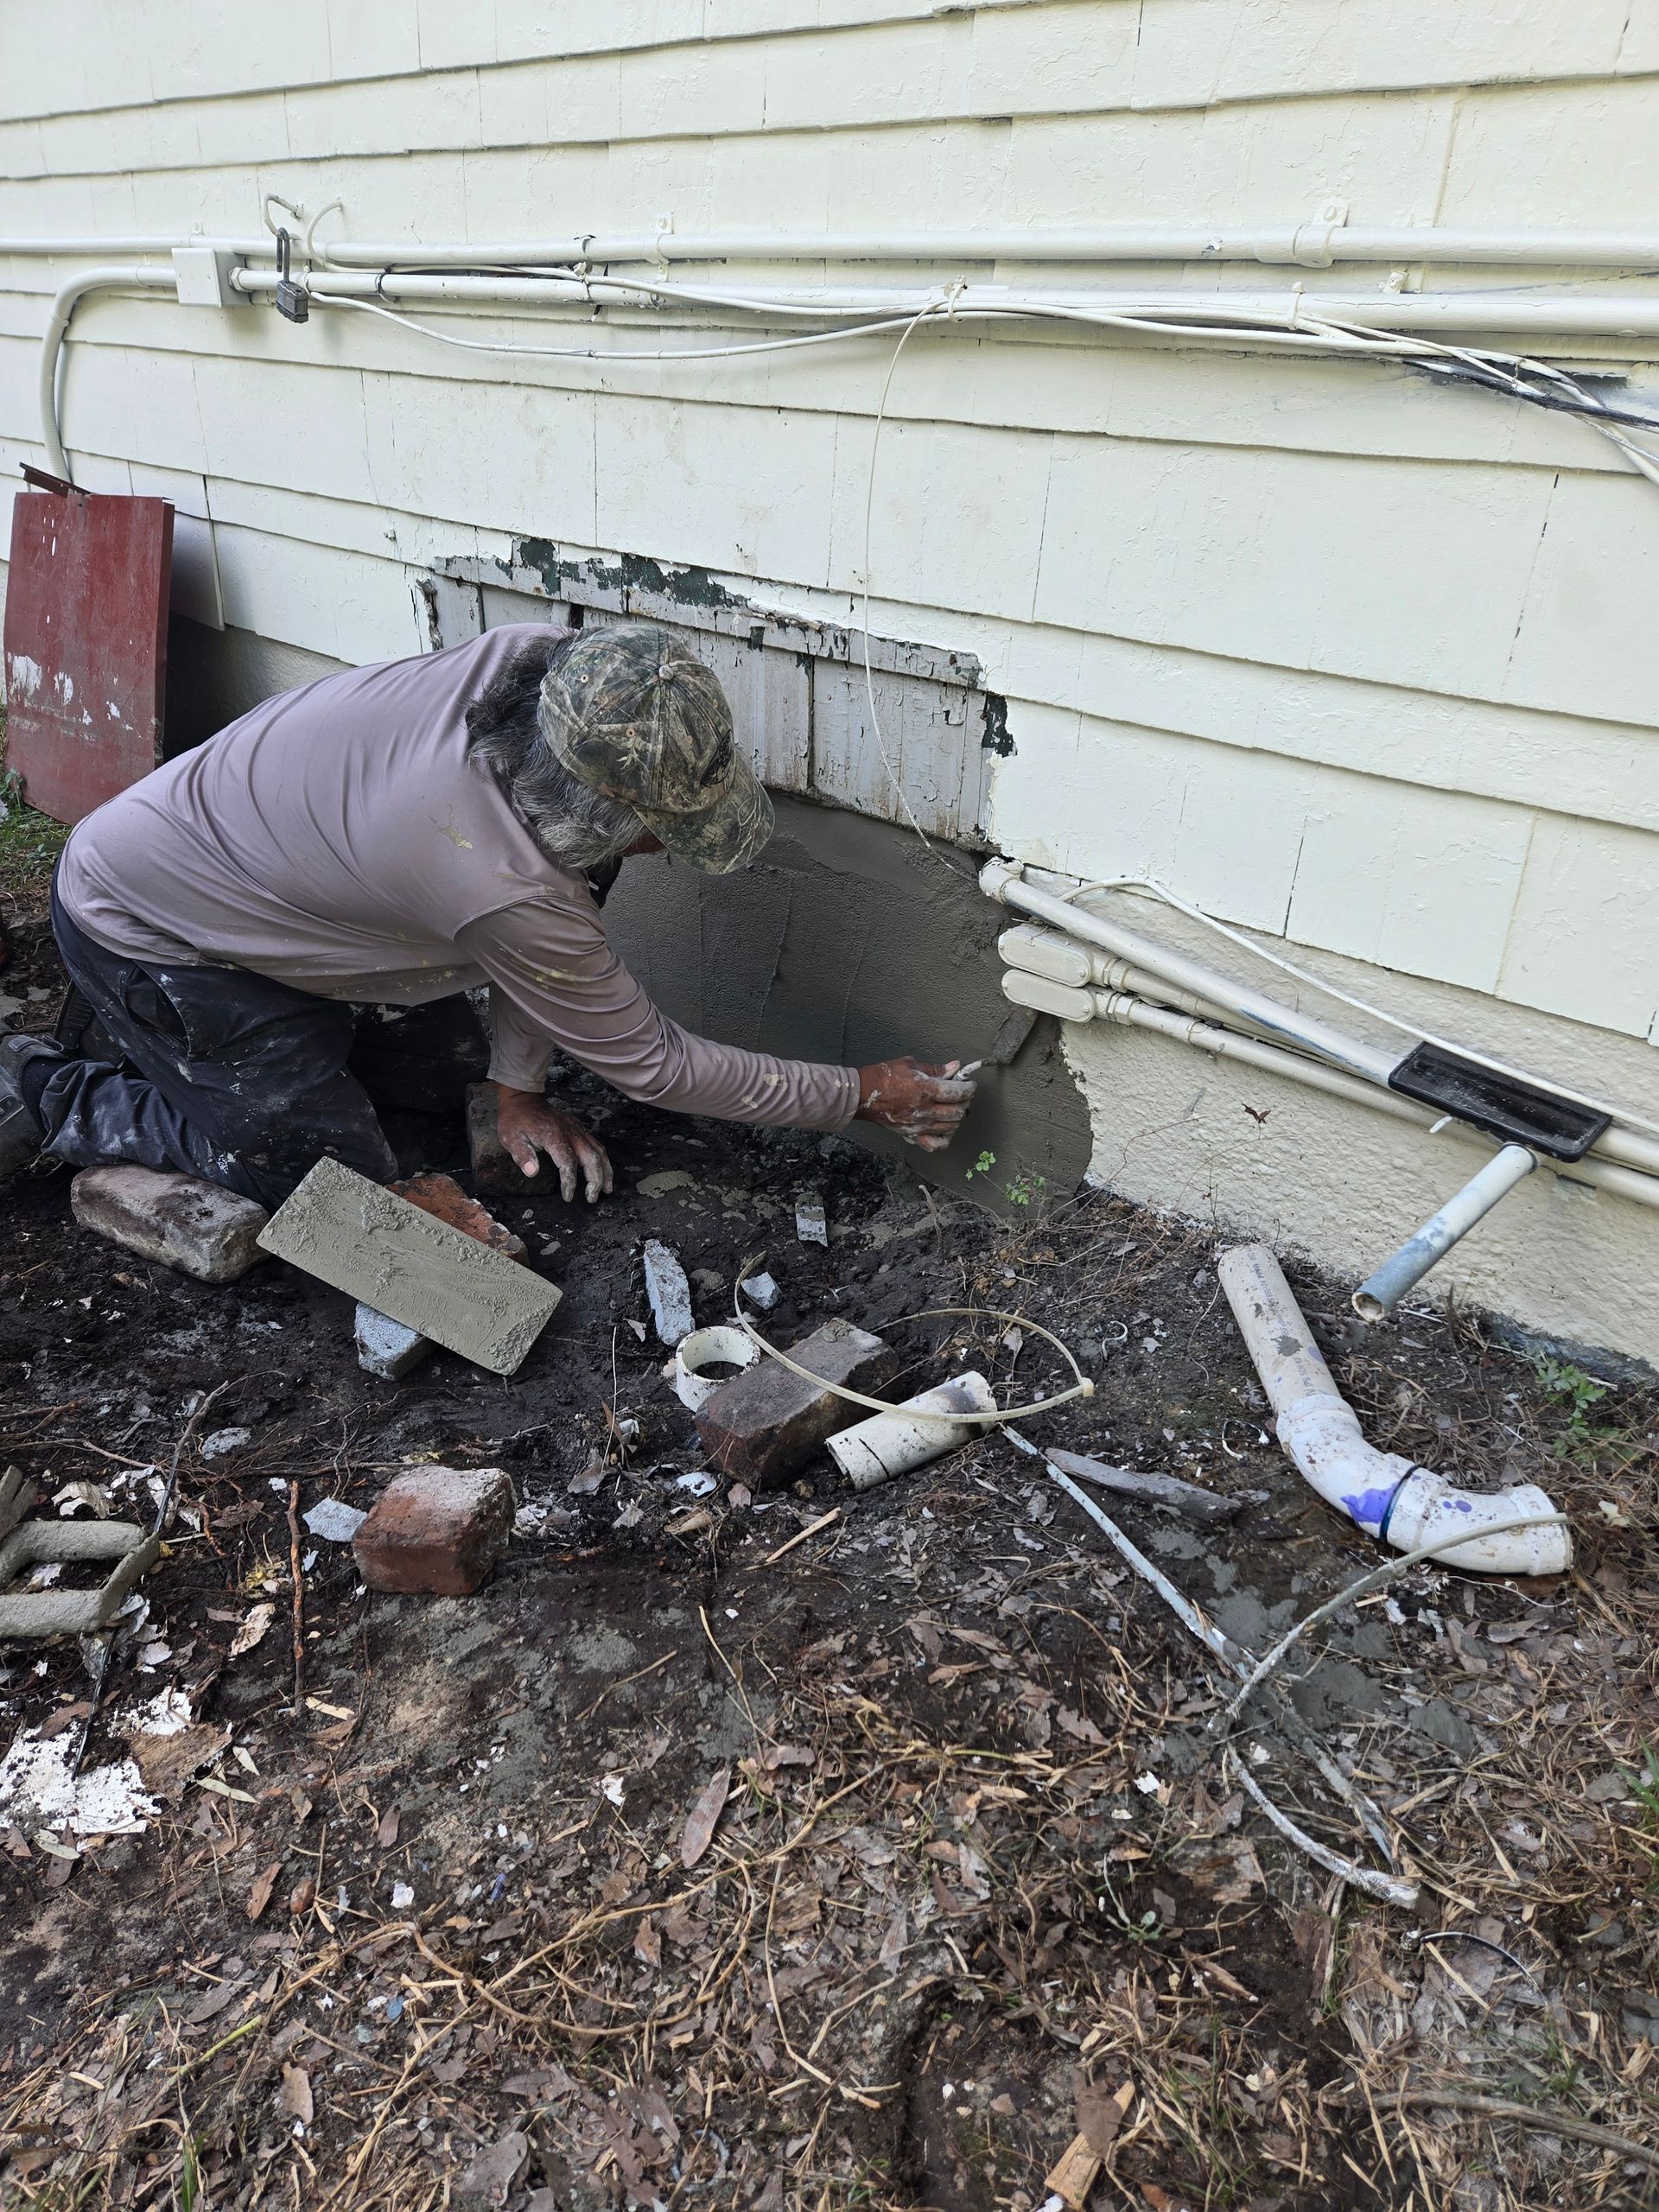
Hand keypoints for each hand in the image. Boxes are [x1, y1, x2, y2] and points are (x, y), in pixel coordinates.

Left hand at [495, 1086, 613, 1202]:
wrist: (524, 1099)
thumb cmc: (516, 1120)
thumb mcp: (511, 1138)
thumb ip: (522, 1155)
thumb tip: (532, 1172)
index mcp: (554, 1136)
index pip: (568, 1162)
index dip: (570, 1181)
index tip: (568, 1196)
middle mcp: (570, 1133)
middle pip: (591, 1158)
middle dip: (595, 1180)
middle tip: (591, 1198)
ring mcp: (577, 1129)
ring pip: (599, 1151)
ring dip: (605, 1171)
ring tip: (607, 1189)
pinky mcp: (579, 1128)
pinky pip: (597, 1145)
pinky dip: (603, 1160)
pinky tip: (603, 1171)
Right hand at [854, 1057, 976, 1151]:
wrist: (863, 1095)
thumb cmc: (883, 1077)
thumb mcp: (911, 1065)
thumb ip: (935, 1069)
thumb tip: (954, 1068)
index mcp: (926, 1090)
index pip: (958, 1092)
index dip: (969, 1087)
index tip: (969, 1084)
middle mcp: (925, 1110)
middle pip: (958, 1111)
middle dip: (966, 1102)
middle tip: (963, 1094)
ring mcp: (920, 1125)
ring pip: (951, 1127)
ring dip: (958, 1118)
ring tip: (954, 1108)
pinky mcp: (913, 1134)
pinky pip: (936, 1144)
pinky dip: (945, 1139)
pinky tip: (944, 1129)